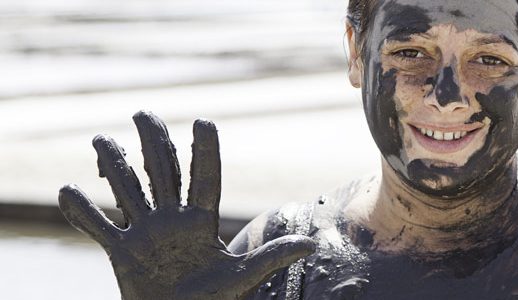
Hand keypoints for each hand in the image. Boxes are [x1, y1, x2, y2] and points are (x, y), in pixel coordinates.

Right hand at [58, 112, 315, 298]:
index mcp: (202, 222)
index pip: (205, 179)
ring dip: (113, 166)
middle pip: (162, 172)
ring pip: (127, 190)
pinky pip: (96, 227)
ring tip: (100, 140)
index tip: (203, 122)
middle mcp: (172, 219)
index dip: (204, 152)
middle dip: (152, 143)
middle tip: (142, 113)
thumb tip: (311, 245)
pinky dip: (80, 211)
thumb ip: (271, 258)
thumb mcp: (243, 278)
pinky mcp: (120, 251)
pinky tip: (68, 191)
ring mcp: (144, 232)